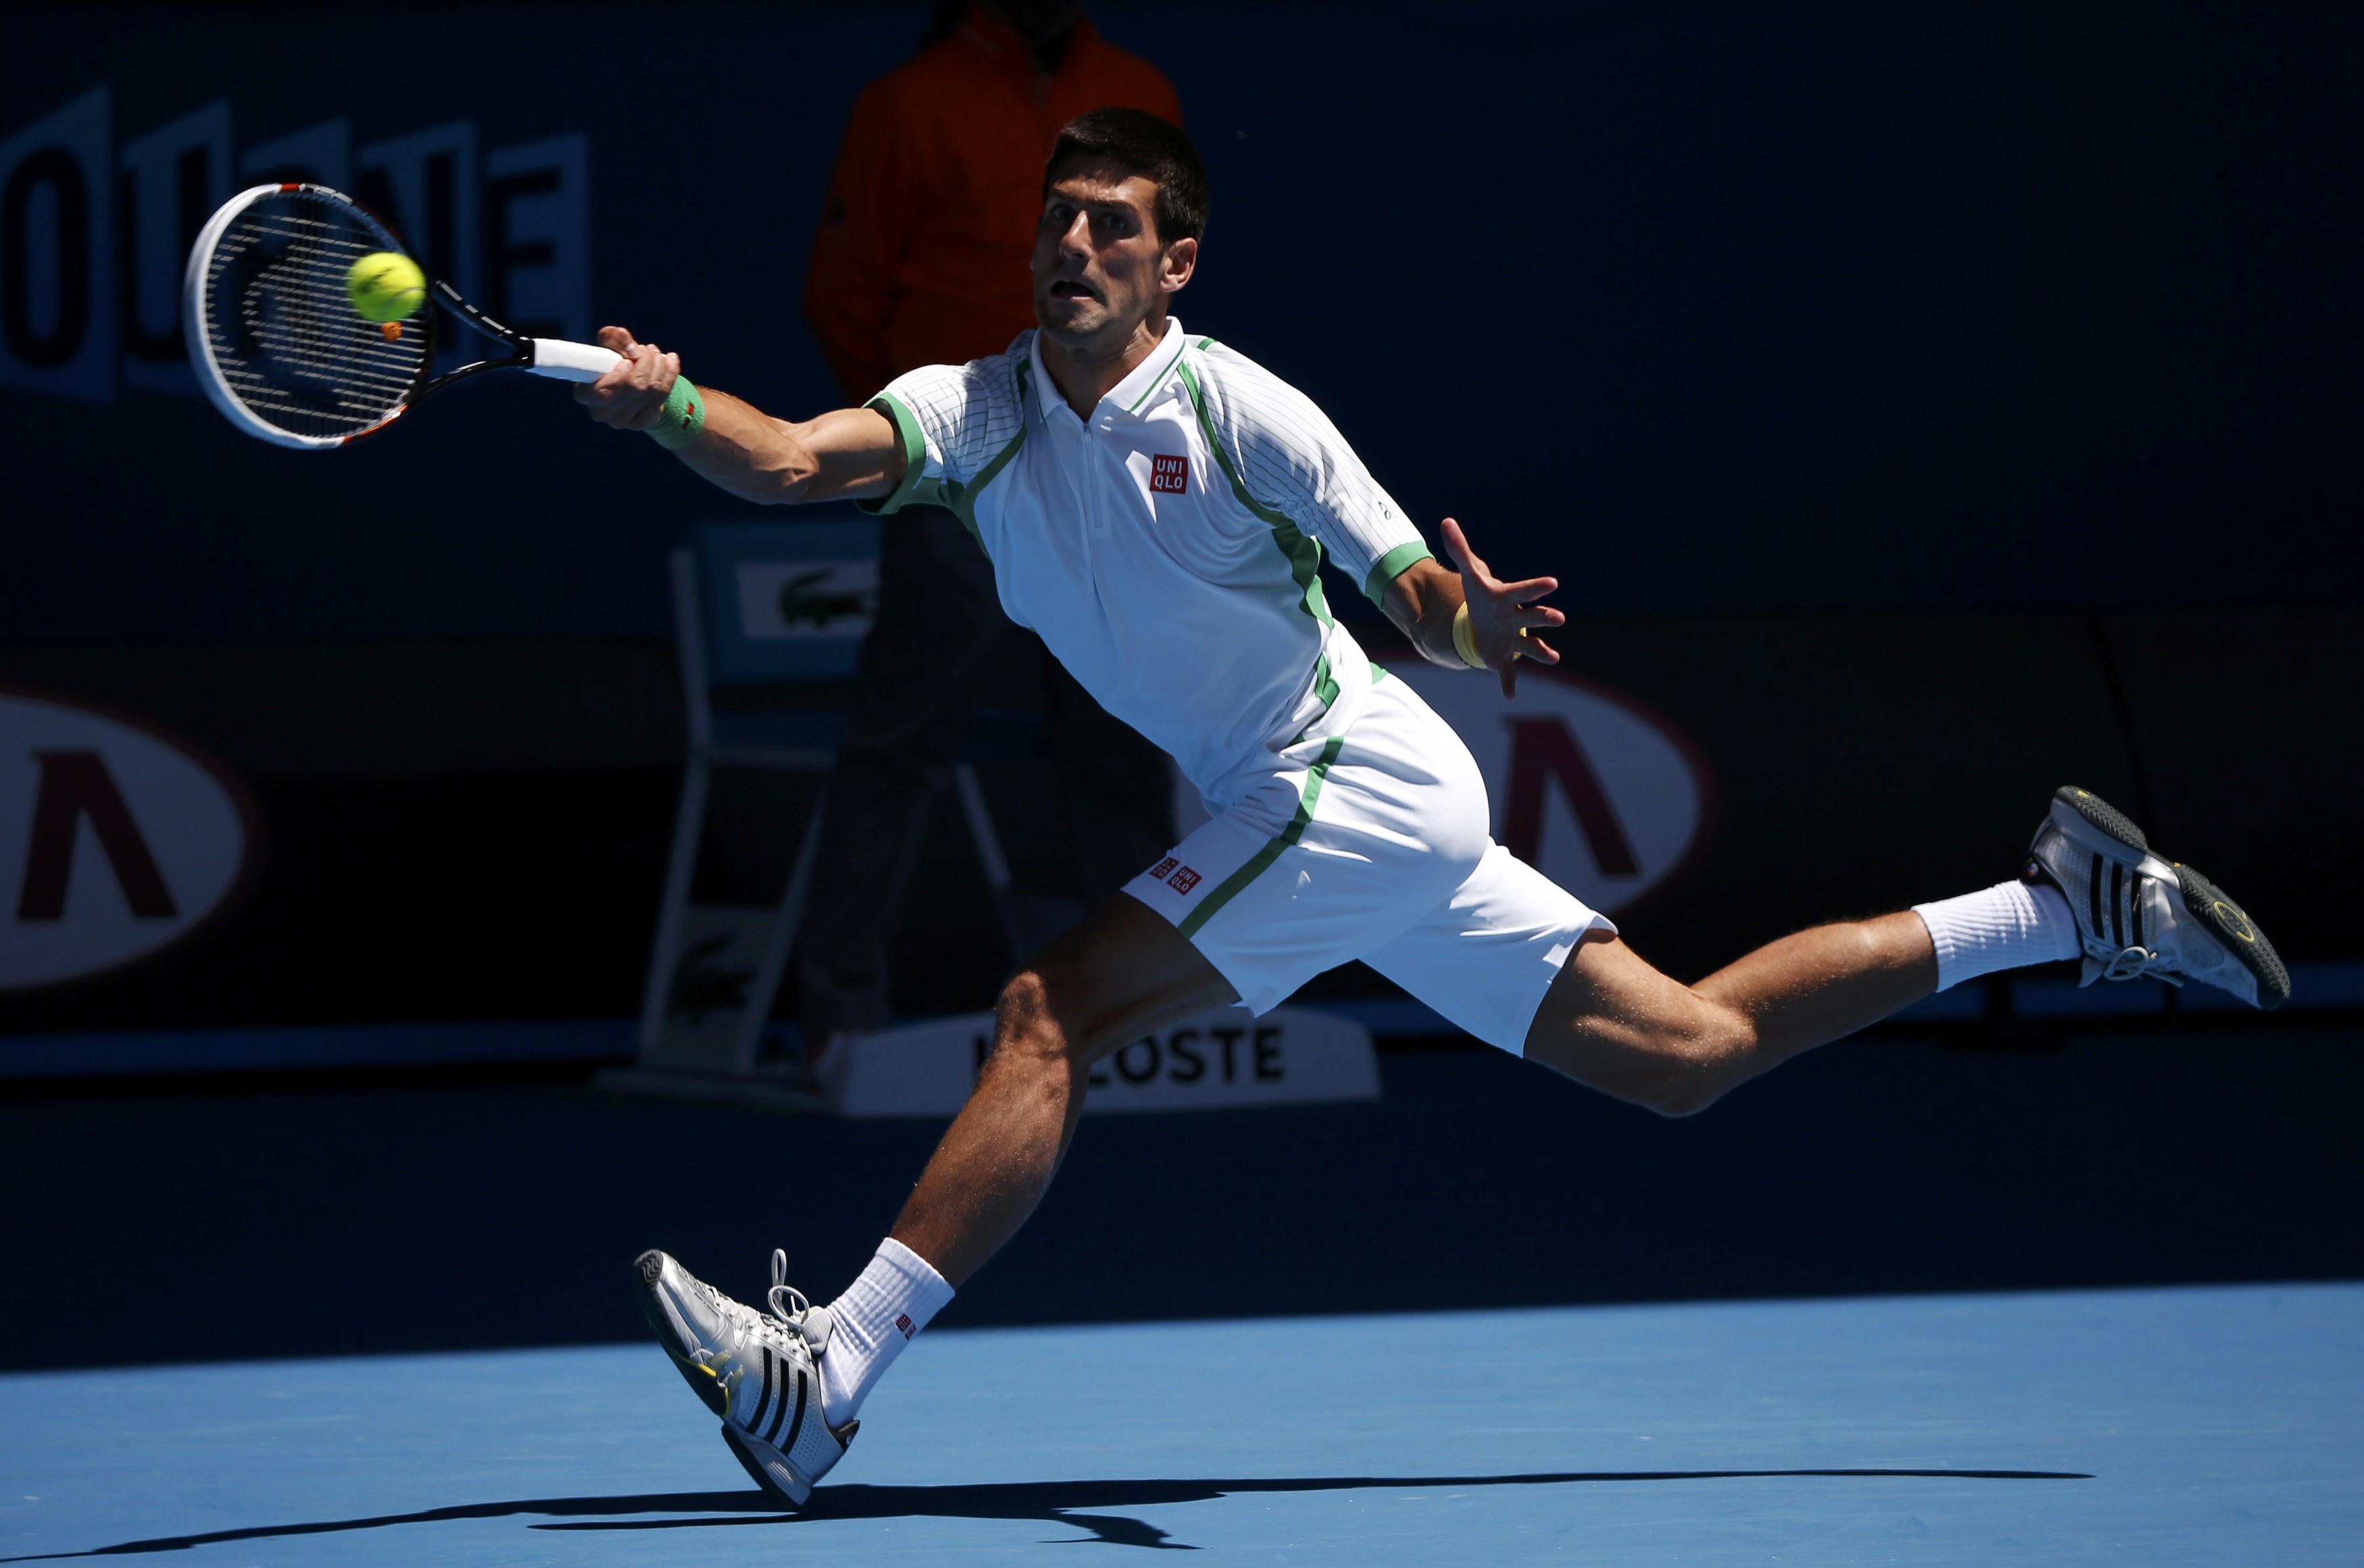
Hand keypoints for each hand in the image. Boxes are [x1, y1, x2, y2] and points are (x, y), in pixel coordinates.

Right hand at [573, 325, 679, 429]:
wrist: (626, 380)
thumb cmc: (610, 359)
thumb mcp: (607, 343)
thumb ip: (614, 338)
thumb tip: (629, 343)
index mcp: (586, 395)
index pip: (602, 393)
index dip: (619, 377)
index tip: (627, 362)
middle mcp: (602, 413)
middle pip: (635, 388)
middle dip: (646, 361)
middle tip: (646, 349)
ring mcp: (623, 421)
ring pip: (652, 390)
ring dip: (659, 364)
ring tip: (655, 352)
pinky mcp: (642, 422)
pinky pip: (664, 395)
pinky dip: (670, 373)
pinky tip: (670, 360)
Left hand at [1440, 517, 1563, 696]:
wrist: (1485, 620)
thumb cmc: (1482, 594)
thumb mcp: (1470, 573)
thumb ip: (1459, 550)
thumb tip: (1446, 522)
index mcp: (1508, 598)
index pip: (1523, 590)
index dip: (1536, 588)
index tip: (1553, 584)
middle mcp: (1516, 618)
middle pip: (1532, 617)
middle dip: (1545, 618)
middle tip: (1560, 619)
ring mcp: (1513, 639)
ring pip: (1530, 646)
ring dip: (1541, 652)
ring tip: (1554, 658)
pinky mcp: (1504, 657)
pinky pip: (1508, 671)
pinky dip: (1508, 683)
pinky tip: (1509, 695)